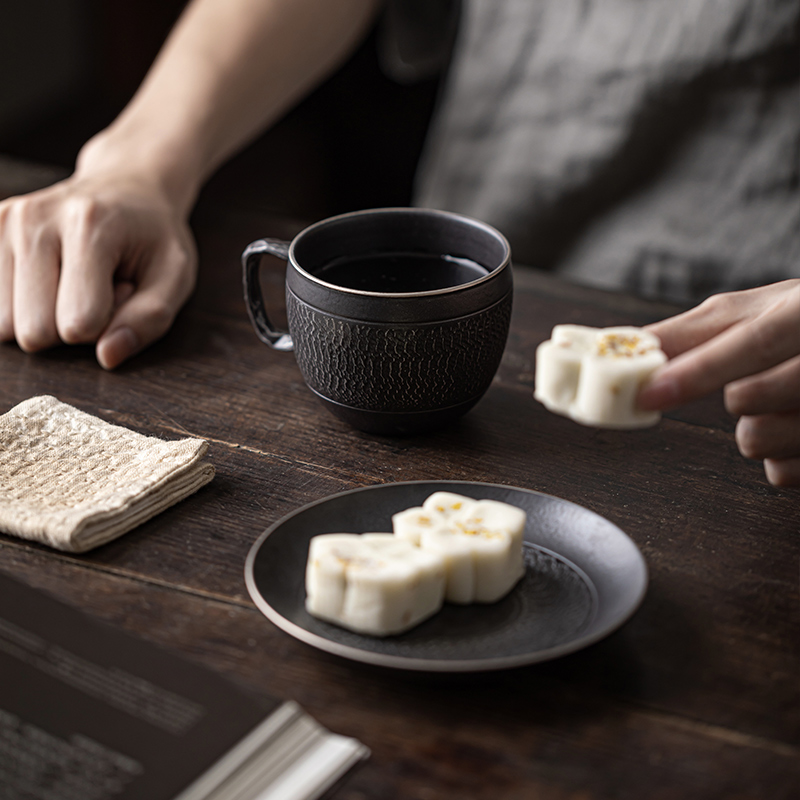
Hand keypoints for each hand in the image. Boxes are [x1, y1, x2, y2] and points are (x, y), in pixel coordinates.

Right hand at [0, 173, 196, 368]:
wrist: (126, 186)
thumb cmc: (153, 236)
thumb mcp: (175, 276)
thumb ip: (150, 319)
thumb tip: (107, 357)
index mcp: (88, 226)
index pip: (78, 325)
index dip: (107, 325)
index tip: (121, 290)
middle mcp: (34, 220)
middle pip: (34, 332)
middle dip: (70, 328)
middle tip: (97, 289)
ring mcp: (3, 222)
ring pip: (5, 326)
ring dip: (45, 317)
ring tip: (75, 281)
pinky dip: (22, 305)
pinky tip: (51, 277)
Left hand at [638, 280, 799, 486]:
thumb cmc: (795, 322)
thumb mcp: (752, 313)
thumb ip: (689, 333)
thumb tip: (629, 347)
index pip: (754, 344)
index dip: (696, 372)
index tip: (647, 395)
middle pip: (752, 398)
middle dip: (730, 398)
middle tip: (744, 386)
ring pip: (761, 442)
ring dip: (752, 429)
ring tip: (777, 404)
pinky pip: (783, 472)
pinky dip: (777, 454)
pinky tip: (793, 425)